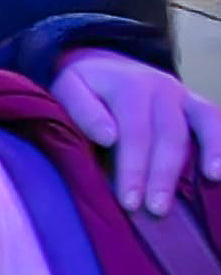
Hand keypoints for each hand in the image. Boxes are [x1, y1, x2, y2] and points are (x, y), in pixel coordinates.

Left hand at [52, 49, 220, 213]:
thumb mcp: (68, 88)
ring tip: (194, 191)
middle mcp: (161, 87)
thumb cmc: (83, 87)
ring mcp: (181, 94)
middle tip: (154, 210)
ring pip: (195, 129)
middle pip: (167, 135)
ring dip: (195, 163)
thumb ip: (81, 110)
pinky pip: (213, 120)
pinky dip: (220, 144)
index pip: (133, 133)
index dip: (132, 169)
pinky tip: (218, 173)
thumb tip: (108, 136)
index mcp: (128, 86)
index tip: (129, 202)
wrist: (104, 64)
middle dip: (161, 176)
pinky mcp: (195, 102)